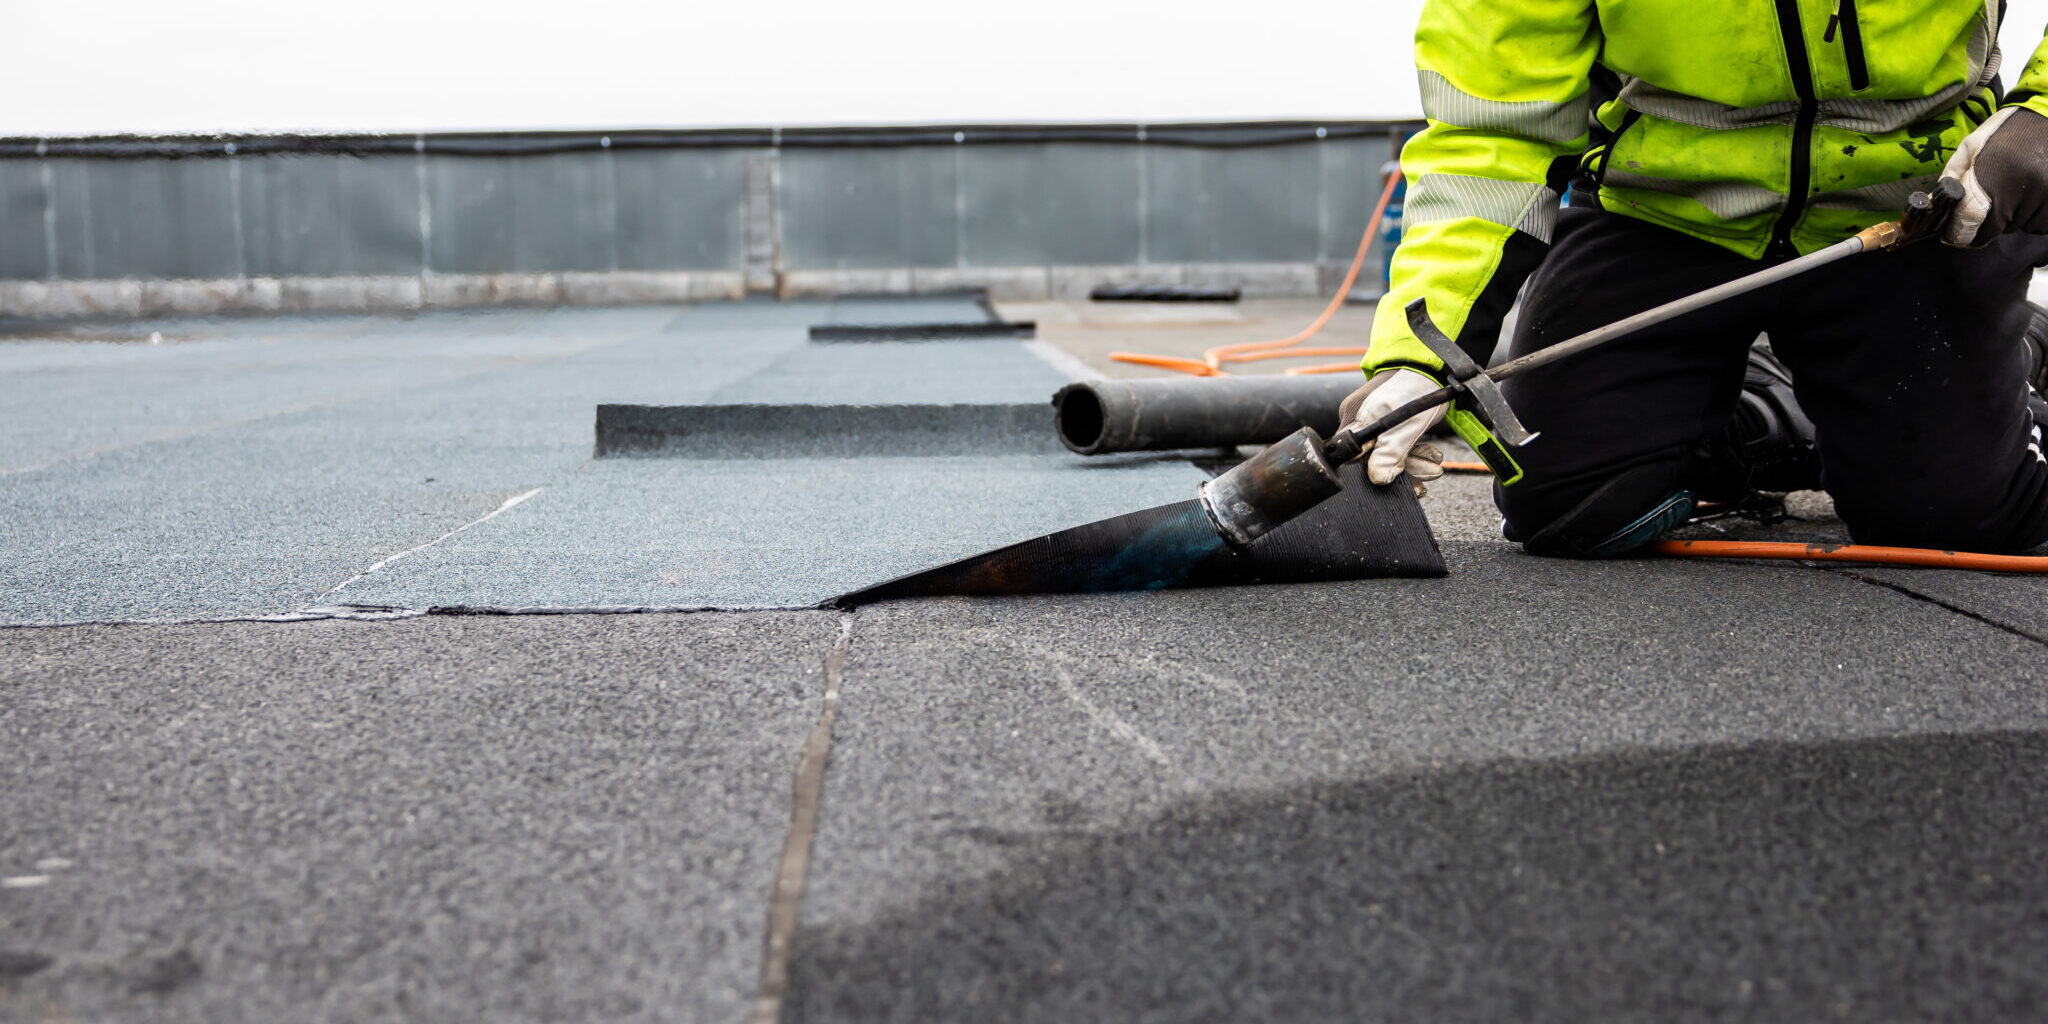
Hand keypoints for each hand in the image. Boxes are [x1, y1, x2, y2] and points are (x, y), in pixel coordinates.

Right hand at [1339, 368, 1447, 492]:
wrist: (1432, 365)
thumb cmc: (1418, 388)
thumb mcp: (1408, 424)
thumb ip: (1391, 452)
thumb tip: (1378, 478)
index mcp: (1355, 419)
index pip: (1352, 458)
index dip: (1372, 472)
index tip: (1395, 480)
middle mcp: (1358, 420)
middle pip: (1372, 458)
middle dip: (1403, 468)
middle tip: (1429, 474)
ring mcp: (1371, 420)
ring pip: (1386, 452)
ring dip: (1413, 462)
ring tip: (1435, 465)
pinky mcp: (1385, 421)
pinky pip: (1393, 443)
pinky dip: (1412, 451)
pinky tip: (1429, 454)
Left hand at [1942, 106, 2047, 246]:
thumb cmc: (2006, 132)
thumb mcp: (1970, 148)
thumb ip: (1951, 179)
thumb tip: (1937, 209)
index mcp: (1992, 178)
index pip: (1968, 225)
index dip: (1958, 233)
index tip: (1955, 232)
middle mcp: (2020, 192)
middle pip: (1995, 229)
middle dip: (1989, 219)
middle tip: (1995, 193)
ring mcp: (2045, 199)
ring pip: (2019, 226)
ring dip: (2015, 214)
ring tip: (2019, 185)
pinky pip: (2040, 223)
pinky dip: (2035, 213)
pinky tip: (2034, 190)